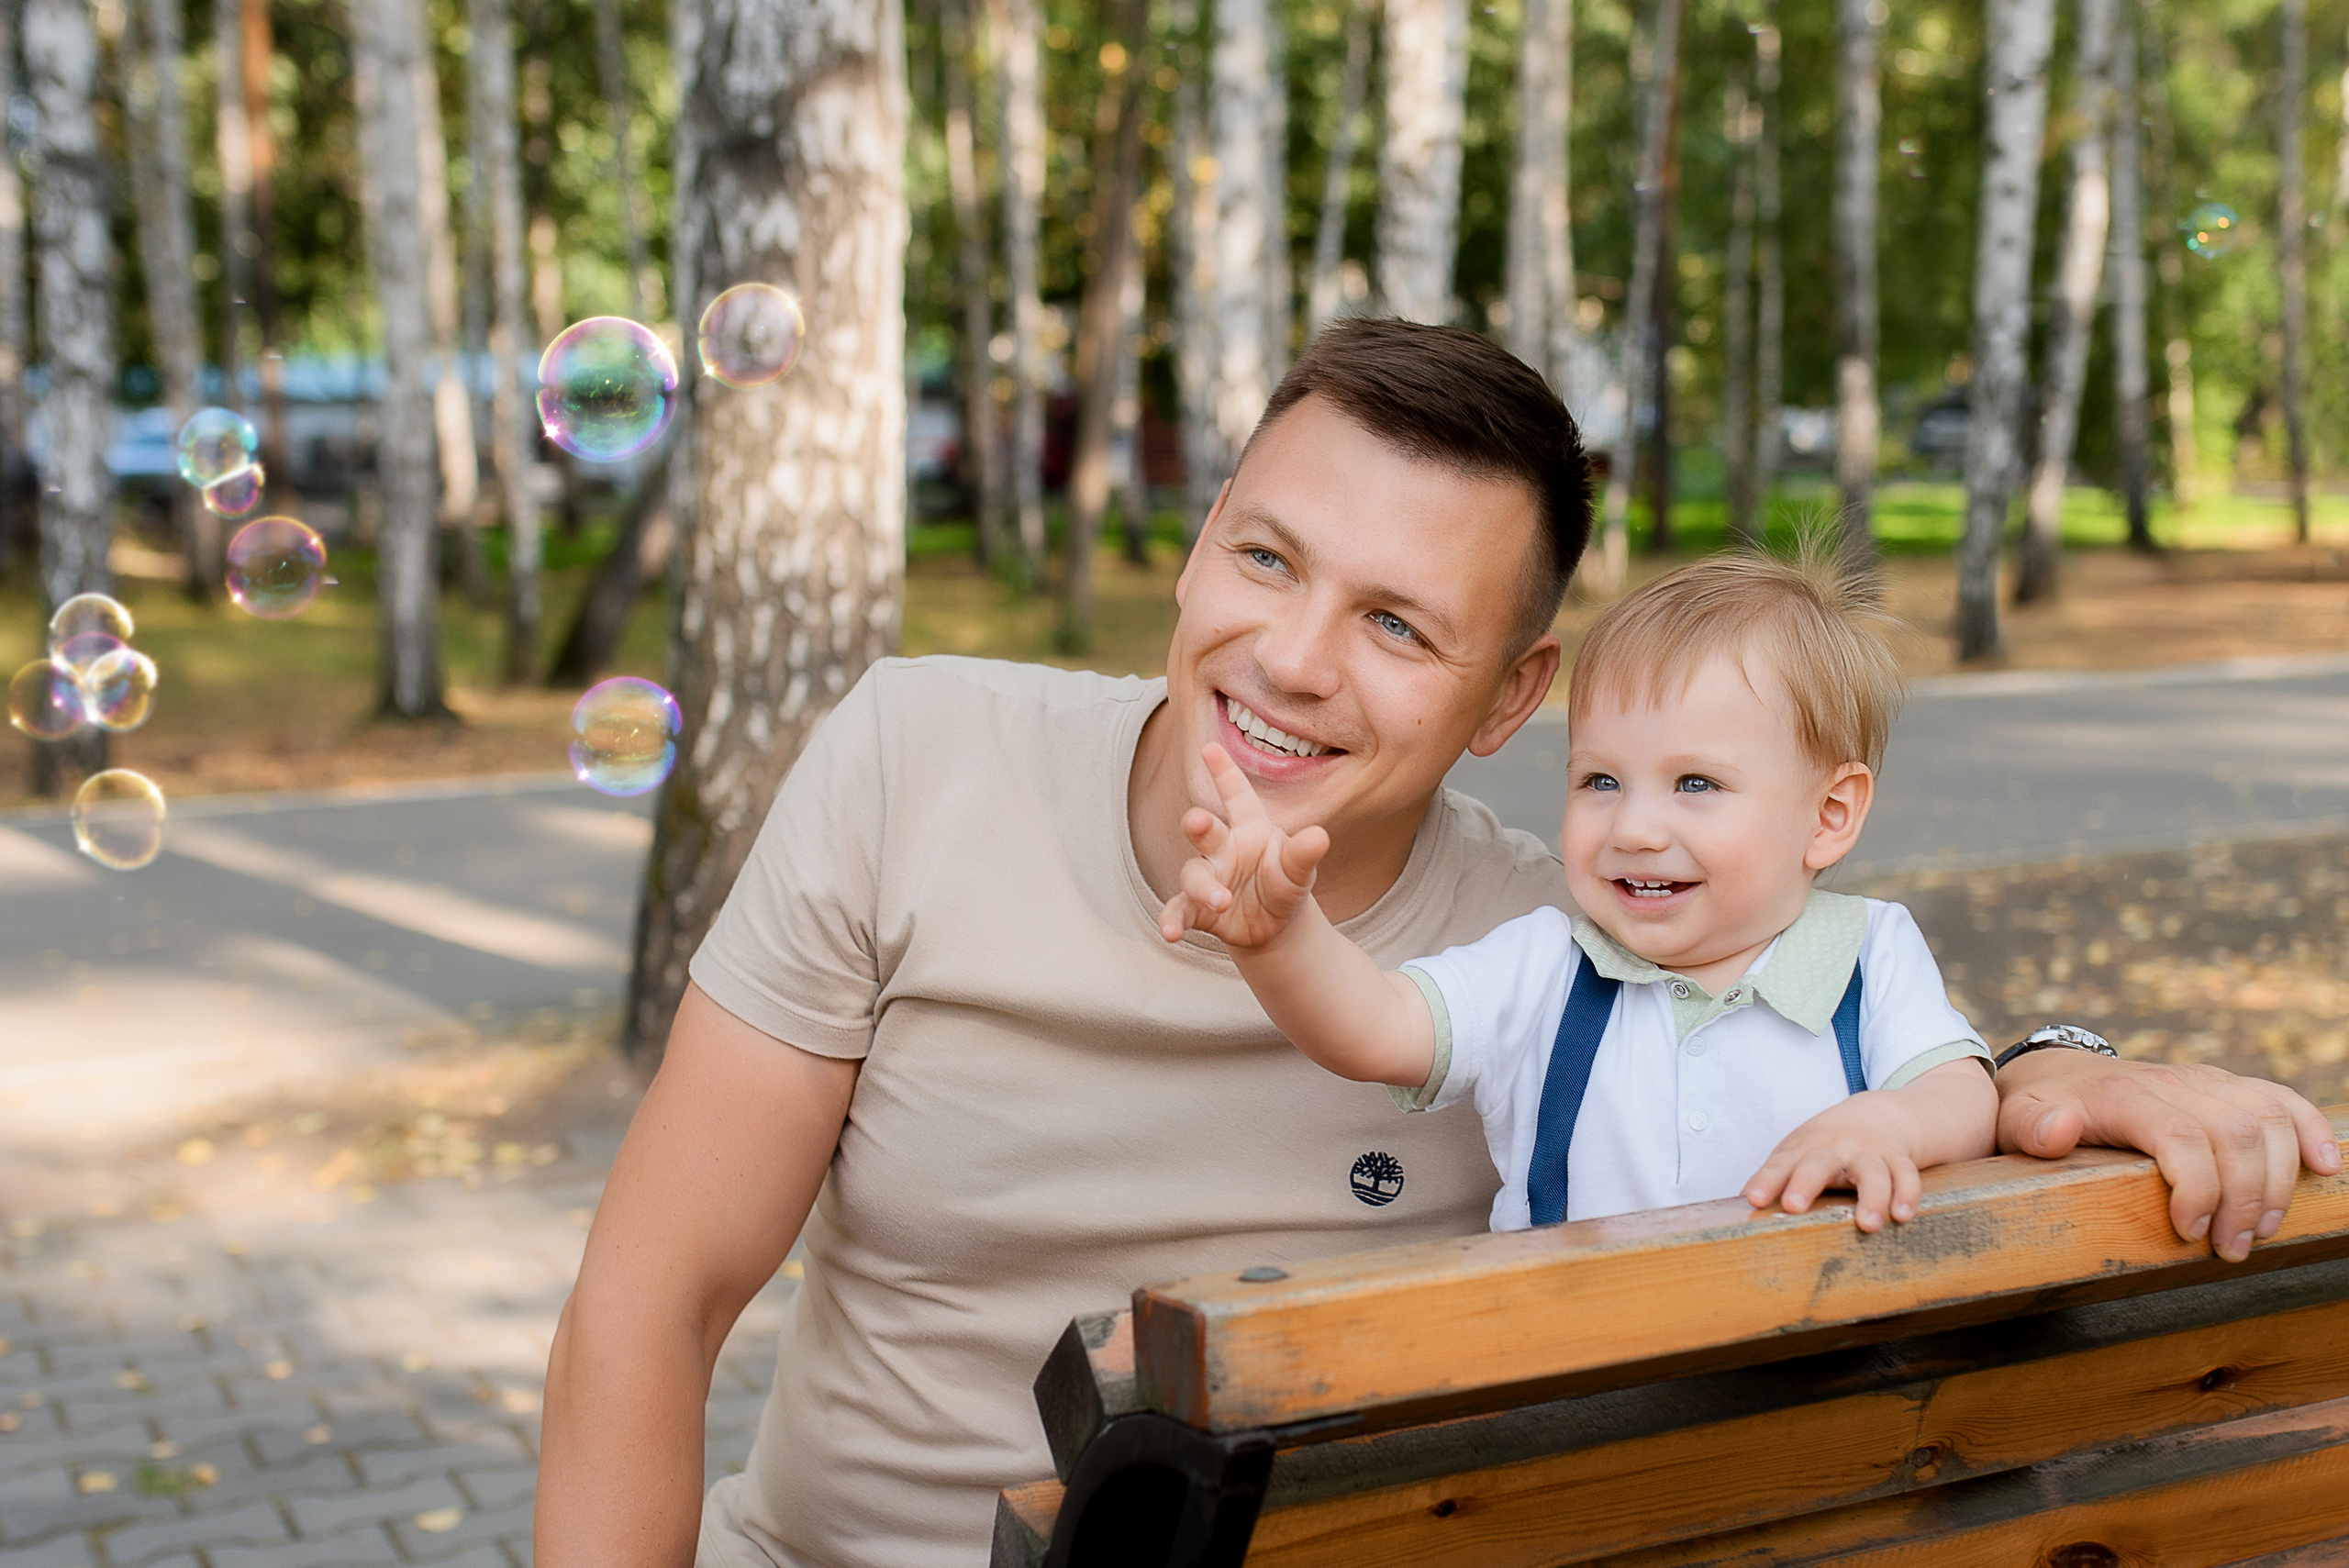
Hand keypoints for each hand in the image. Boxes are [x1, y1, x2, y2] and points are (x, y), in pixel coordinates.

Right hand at [1156, 743, 1331, 951]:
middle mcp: (1223, 848)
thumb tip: (1320, 836)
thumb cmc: (1284, 883)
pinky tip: (1168, 933)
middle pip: (1204, 829)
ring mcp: (1208, 877)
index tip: (1209, 747)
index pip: (1237, 795)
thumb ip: (1305, 854)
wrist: (1274, 925)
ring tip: (1221, 901)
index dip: (1224, 771)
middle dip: (1197, 823)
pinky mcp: (1198, 909)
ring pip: (1193, 874)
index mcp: (1250, 828)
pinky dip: (1171, 921)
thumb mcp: (1298, 871)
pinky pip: (1179, 911)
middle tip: (1196, 821)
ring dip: (1203, 887)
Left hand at [1743, 1096, 1923, 1232]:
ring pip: (1872, 1171)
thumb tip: (1740, 1207)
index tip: (1753, 1199)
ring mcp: (1868, 1153)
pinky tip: (1903, 1215)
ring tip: (1868, 1225)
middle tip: (1794, 1206)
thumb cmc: (1826, 1145)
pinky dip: (1907, 1194)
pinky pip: (1906, 1175)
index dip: (1766, 1181)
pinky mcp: (1897, 1159)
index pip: (1780, 1165)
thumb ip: (1775, 1179)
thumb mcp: (1797, 1153)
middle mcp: (1835, 1148)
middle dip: (1806, 1183)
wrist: (1876, 1115)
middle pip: (1819, 1163)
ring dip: (1871, 1197)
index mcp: (1804, 1148)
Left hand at [1997, 1050, 2341, 1261]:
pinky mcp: (2225, 1087)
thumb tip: (2057, 1129)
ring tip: (2260, 1231)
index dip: (2199, 1189)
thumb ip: (2032, 1128)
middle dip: (2245, 1198)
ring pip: (2266, 1116)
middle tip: (2231, 1250)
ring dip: (2277, 1180)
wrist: (2054, 1075)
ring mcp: (2203, 1081)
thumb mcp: (2014, 1120)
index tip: (2190, 1235)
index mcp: (2122, 1095)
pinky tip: (2325, 1168)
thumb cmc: (2036, 1110)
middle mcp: (2171, 1081)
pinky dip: (2309, 1129)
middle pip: (2235, 1131)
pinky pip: (2279, 1097)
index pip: (2181, 1135)